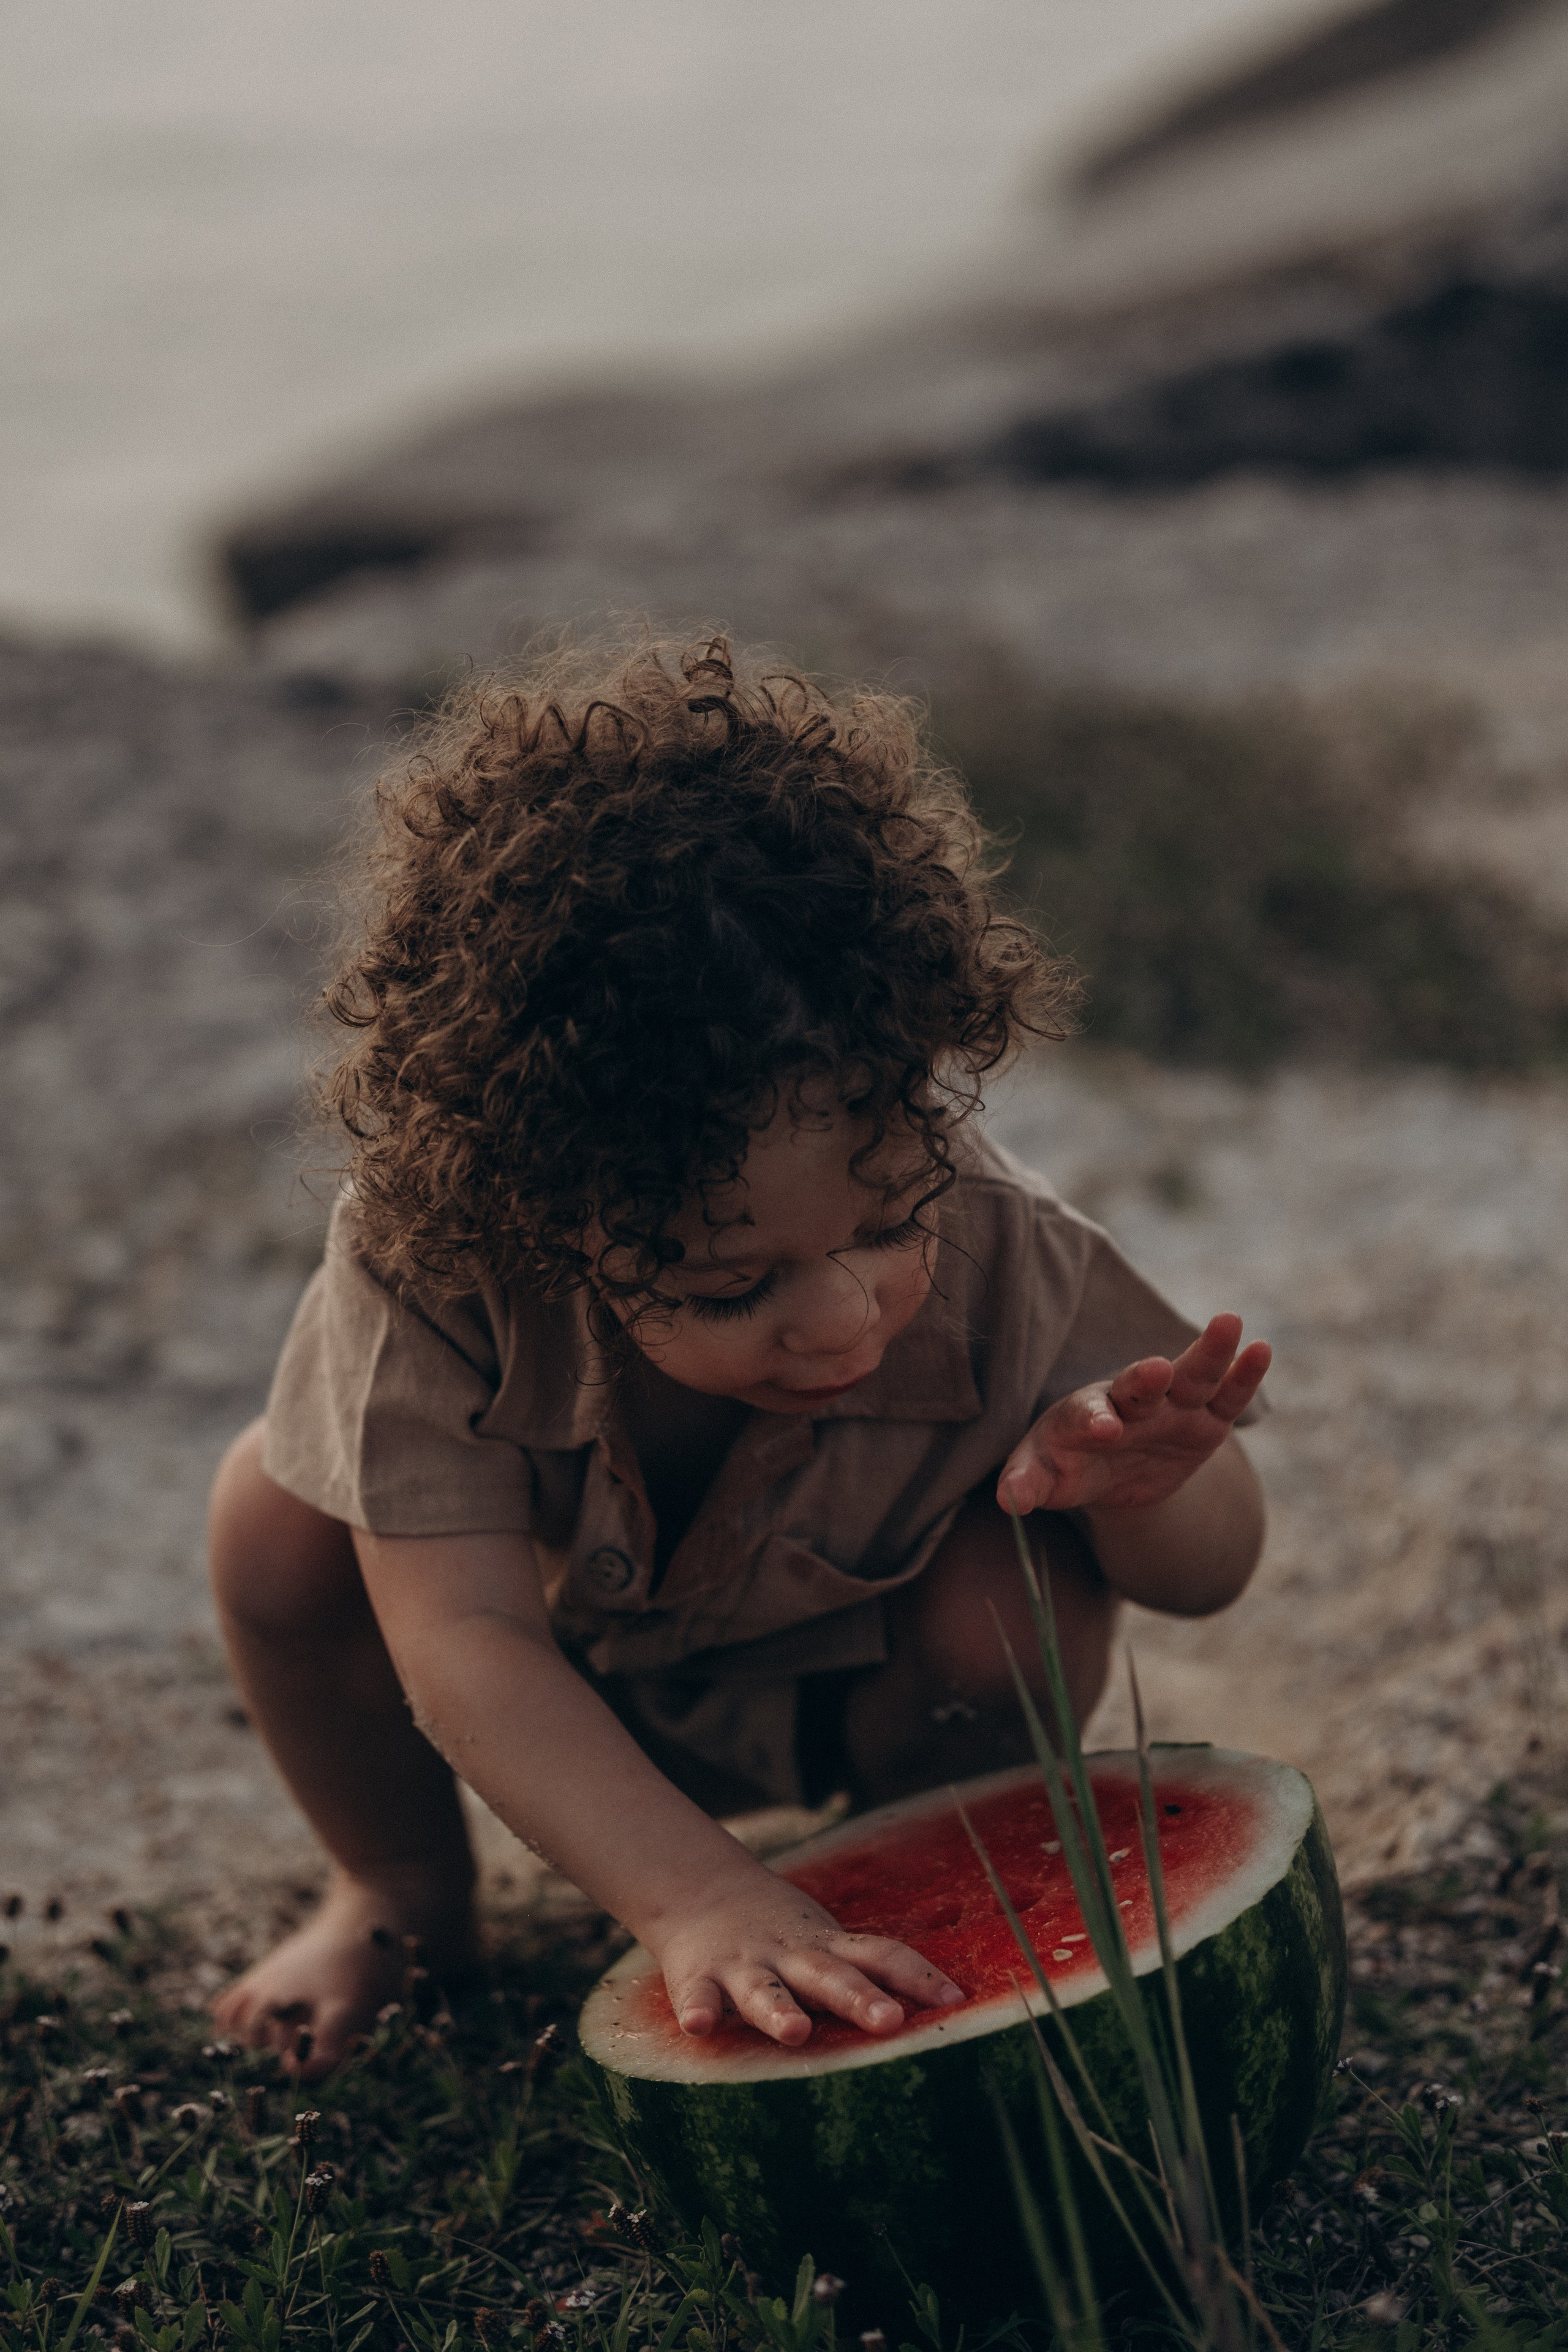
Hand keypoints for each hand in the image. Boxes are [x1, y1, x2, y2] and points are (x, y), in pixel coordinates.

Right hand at [648, 1862, 964, 2046]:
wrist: (700, 1889)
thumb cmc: (780, 1936)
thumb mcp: (824, 1945)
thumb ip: (863, 1976)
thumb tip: (935, 2014)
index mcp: (828, 1949)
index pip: (882, 1955)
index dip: (918, 1977)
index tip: (956, 2002)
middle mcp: (792, 1955)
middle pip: (831, 1976)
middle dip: (860, 1998)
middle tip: (889, 2021)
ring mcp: (744, 1965)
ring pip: (764, 1991)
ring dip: (779, 2009)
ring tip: (794, 2031)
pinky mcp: (699, 1976)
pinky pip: (699, 1997)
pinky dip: (699, 2010)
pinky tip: (699, 2027)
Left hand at [996, 1313, 1269, 1519]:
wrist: (1108, 1472)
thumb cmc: (1066, 1464)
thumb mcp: (1044, 1477)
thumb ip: (1026, 1483)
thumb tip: (1009, 1501)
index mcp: (1084, 1413)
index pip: (1087, 1413)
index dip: (1093, 1419)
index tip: (1103, 1429)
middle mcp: (1130, 1401)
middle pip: (1140, 1384)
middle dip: (1147, 1378)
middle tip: (1155, 1370)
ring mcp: (1172, 1407)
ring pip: (1191, 1376)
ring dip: (1208, 1352)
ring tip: (1229, 1322)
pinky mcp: (1206, 1420)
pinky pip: (1228, 1397)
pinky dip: (1245, 1375)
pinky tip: (1261, 1349)